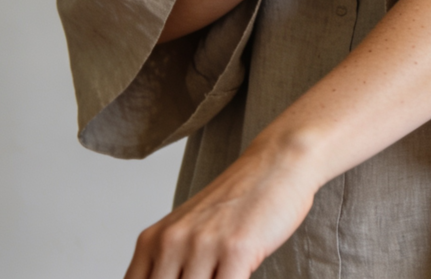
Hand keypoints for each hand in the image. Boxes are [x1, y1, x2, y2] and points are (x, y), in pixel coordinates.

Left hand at [123, 136, 320, 278]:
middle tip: (206, 276)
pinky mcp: (236, 249)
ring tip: (223, 274)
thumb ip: (170, 263)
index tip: (178, 277)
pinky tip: (243, 275)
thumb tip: (171, 278)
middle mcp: (171, 242)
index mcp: (152, 241)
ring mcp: (203, 245)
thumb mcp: (190, 230)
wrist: (277, 162)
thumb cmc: (239, 200)